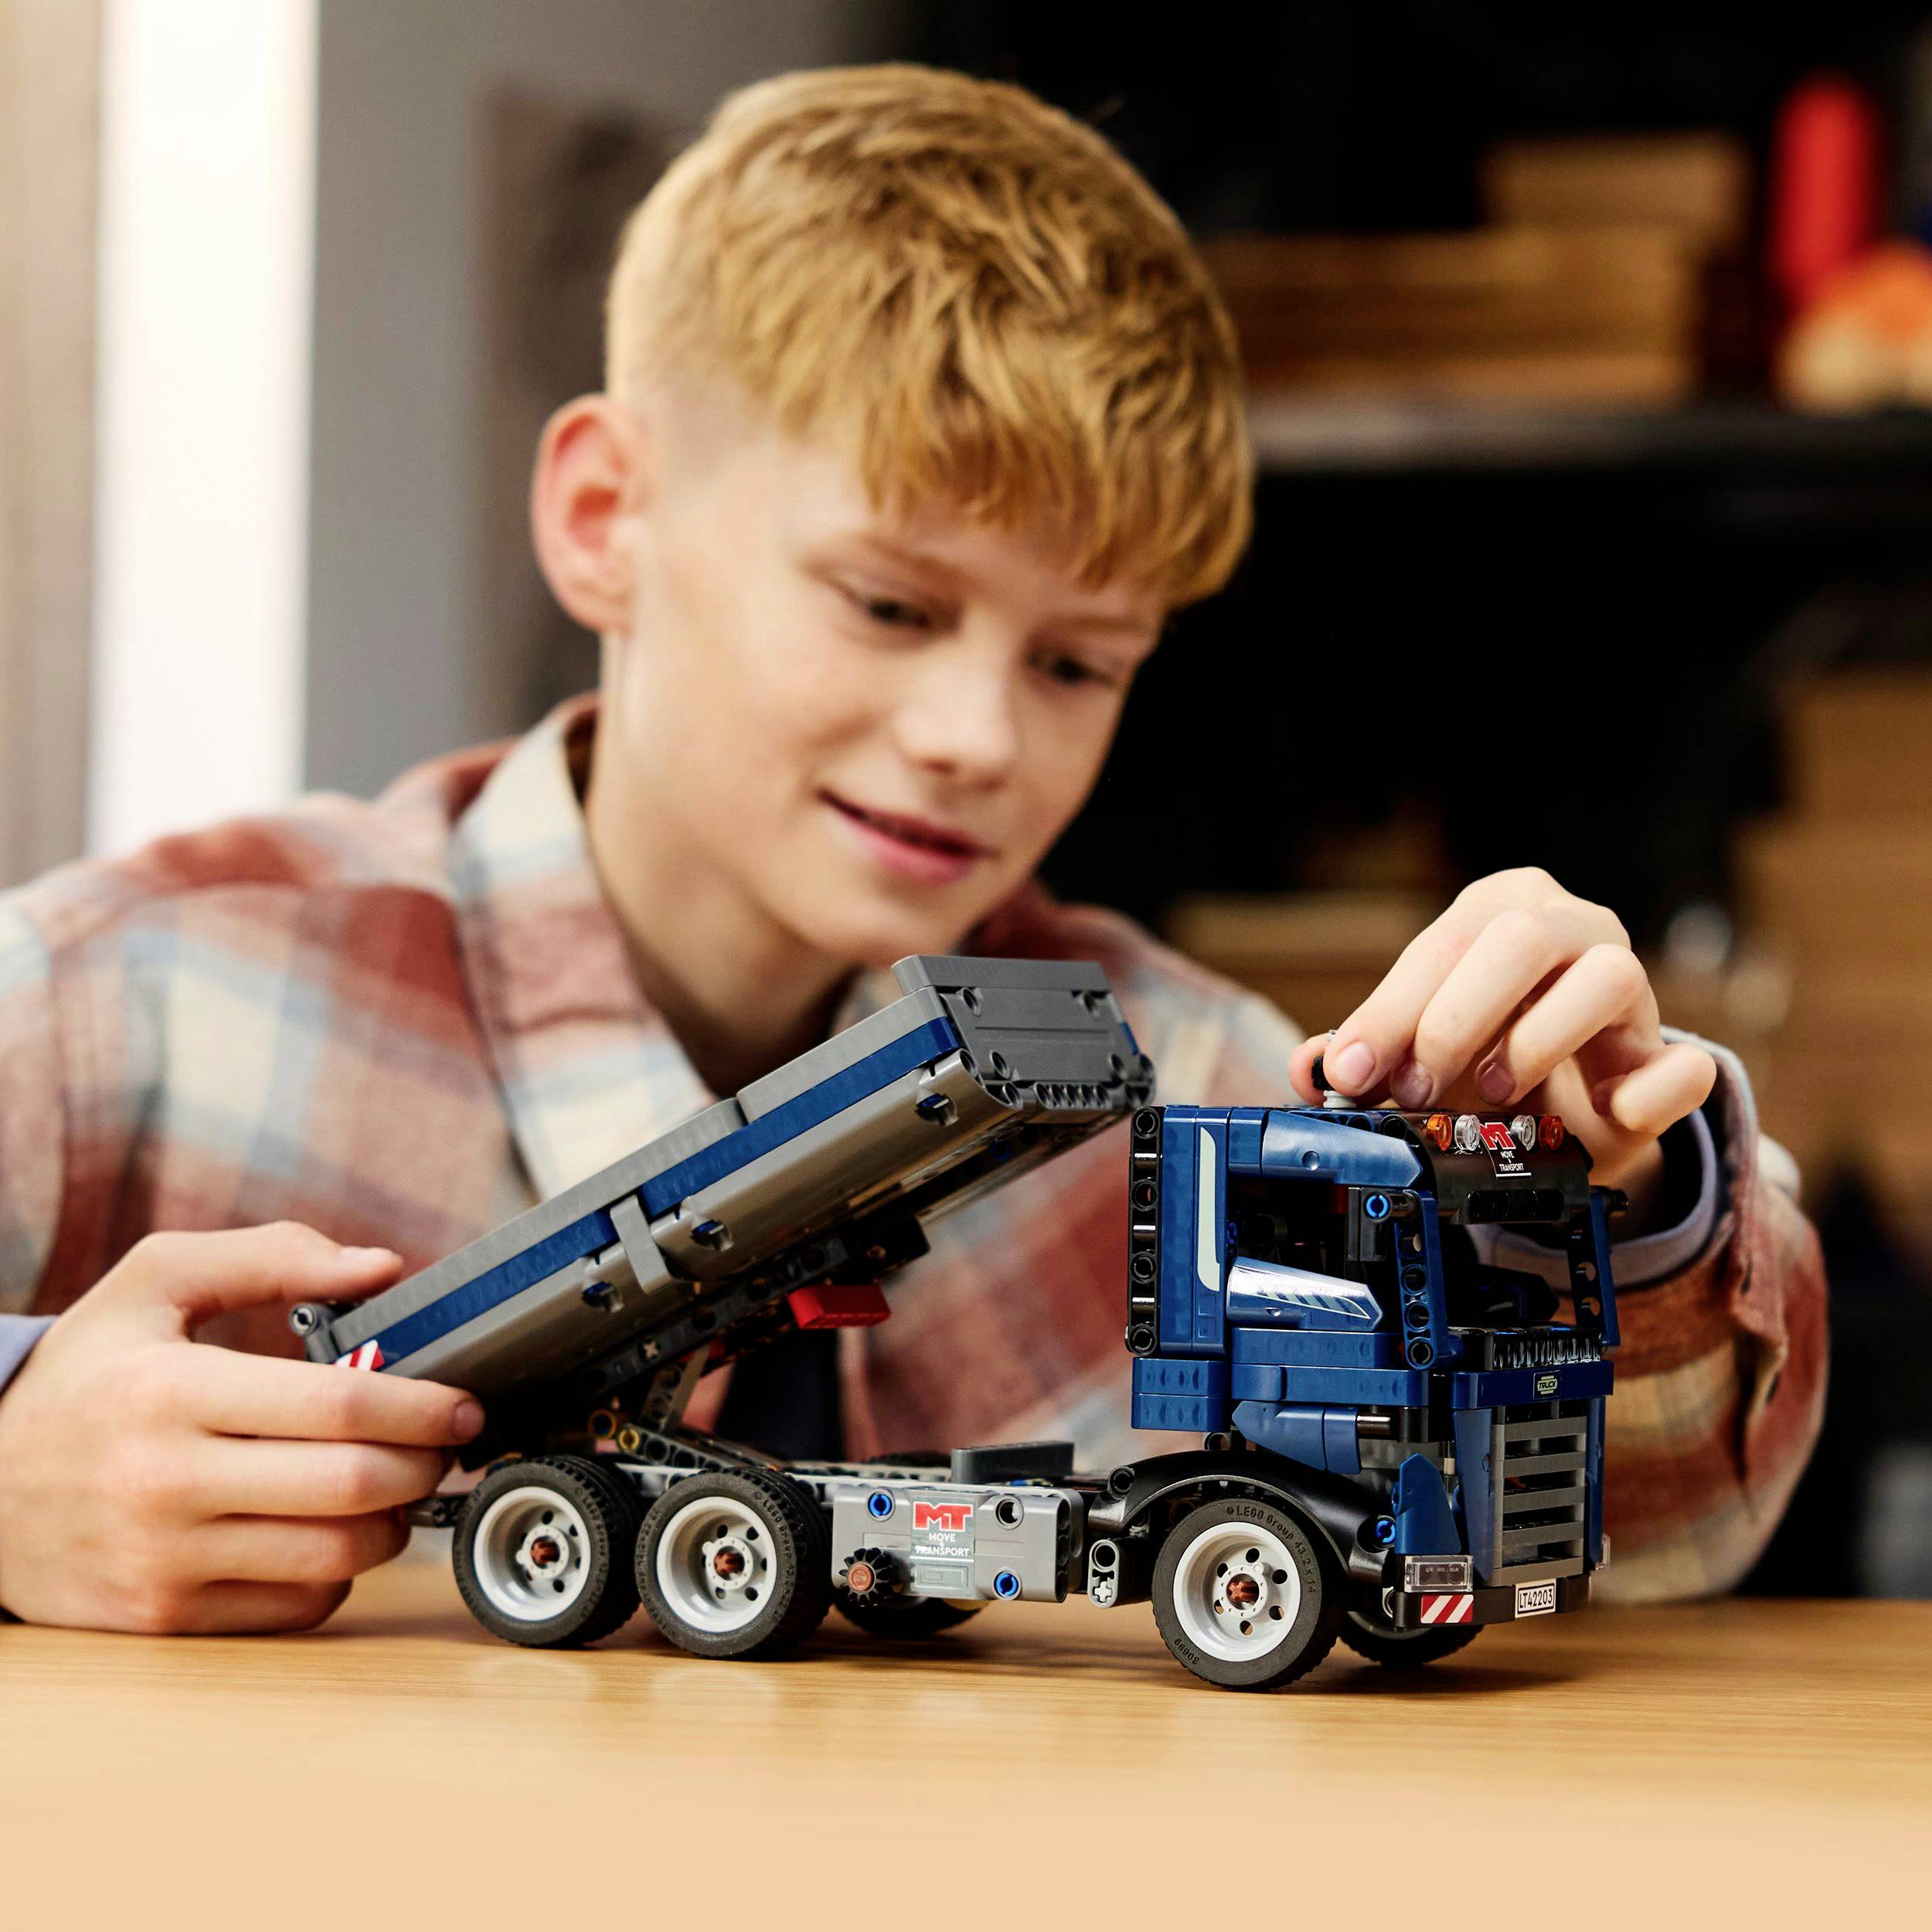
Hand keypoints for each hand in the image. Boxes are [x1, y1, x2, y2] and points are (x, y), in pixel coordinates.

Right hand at [0, 1223, 481, 1632]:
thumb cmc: (85, 1374)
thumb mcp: (155, 1281)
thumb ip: (272, 1258)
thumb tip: (381, 1268)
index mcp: (172, 1389)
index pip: (339, 1406)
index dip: (424, 1406)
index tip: (464, 1404)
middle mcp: (165, 1482)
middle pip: (352, 1485)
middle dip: (424, 1463)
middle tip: (443, 1445)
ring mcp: (162, 1560)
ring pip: (335, 1556)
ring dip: (393, 1521)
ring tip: (395, 1484)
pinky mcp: (162, 1618)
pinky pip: (296, 1606)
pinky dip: (337, 1571)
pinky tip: (326, 1529)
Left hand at [1288, 868, 1715, 1206]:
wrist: (1567, 1118)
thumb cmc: (1485, 1058)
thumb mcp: (1418, 1050)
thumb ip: (1364, 1053)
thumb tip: (1310, 1067)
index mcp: (1503, 908)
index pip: (1443, 943)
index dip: (1390, 1011)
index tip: (1352, 1072)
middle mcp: (1575, 927)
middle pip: (1520, 940)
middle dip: (1454, 1019)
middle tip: (1416, 1088)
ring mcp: (1635, 984)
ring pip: (1609, 975)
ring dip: (1537, 1041)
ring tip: (1496, 1090)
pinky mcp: (1673, 1057)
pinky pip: (1680, 1067)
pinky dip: (1645, 1094)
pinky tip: (1607, 1115)